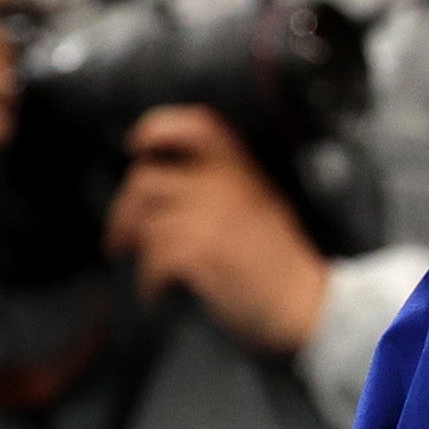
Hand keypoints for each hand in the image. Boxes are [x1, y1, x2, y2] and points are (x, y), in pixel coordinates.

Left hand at [104, 105, 331, 359]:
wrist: (308, 303)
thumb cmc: (282, 262)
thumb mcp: (261, 204)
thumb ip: (224, 186)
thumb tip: (167, 183)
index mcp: (241, 169)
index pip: (196, 125)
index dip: (157, 128)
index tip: (137, 148)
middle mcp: (226, 185)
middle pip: (146, 180)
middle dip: (123, 212)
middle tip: (120, 240)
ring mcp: (214, 217)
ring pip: (145, 223)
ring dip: (139, 253)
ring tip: (150, 275)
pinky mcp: (204, 252)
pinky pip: (153, 259)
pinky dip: (149, 282)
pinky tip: (160, 294)